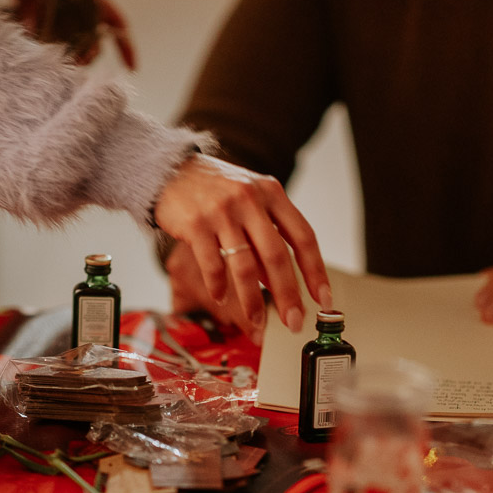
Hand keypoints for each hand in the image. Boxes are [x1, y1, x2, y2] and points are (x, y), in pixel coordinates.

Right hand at [153, 154, 331, 343]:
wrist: (170, 171)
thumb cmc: (217, 190)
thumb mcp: (250, 202)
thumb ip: (268, 236)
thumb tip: (282, 284)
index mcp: (272, 193)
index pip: (303, 236)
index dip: (315, 271)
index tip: (322, 298)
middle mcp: (250, 200)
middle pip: (277, 256)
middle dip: (288, 295)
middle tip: (294, 321)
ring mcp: (222, 211)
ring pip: (245, 266)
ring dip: (253, 301)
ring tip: (257, 321)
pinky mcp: (196, 224)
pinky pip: (213, 265)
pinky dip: (219, 287)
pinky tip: (221, 298)